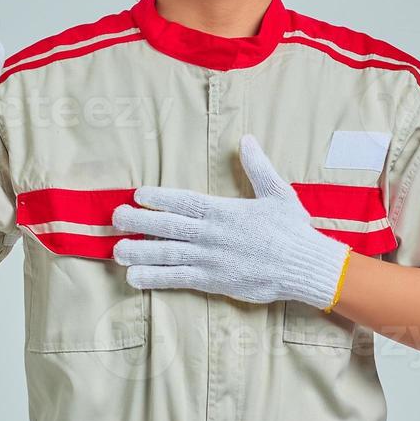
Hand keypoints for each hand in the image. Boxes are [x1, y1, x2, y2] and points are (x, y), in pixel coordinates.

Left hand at [111, 134, 352, 310]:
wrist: (304, 265)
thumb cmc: (292, 229)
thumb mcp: (277, 192)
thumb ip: (258, 167)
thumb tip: (247, 139)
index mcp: (224, 210)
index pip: (184, 201)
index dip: (159, 197)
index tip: (138, 194)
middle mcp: (212, 233)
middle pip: (167, 226)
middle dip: (138, 221)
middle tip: (115, 218)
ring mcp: (210, 258)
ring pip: (167, 253)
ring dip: (140, 251)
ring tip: (116, 250)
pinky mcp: (213, 281)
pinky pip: (178, 279)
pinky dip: (155, 279)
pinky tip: (135, 278)